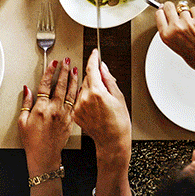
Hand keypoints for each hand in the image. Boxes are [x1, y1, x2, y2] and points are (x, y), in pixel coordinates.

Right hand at [19, 57, 78, 175]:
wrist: (44, 155)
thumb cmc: (32, 141)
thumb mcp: (22, 121)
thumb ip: (25, 103)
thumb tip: (27, 90)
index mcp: (41, 108)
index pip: (46, 85)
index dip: (50, 72)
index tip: (53, 63)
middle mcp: (54, 109)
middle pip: (60, 85)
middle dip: (63, 71)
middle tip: (66, 61)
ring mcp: (64, 114)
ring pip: (70, 93)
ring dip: (73, 80)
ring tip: (74, 70)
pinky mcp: (70, 120)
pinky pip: (75, 103)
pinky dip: (78, 93)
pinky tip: (80, 87)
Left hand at [72, 49, 129, 166]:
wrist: (112, 142)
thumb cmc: (119, 123)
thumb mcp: (118, 97)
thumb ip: (108, 79)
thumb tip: (102, 67)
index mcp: (97, 92)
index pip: (91, 68)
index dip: (93, 58)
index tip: (94, 53)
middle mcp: (84, 98)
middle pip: (86, 78)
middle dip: (94, 78)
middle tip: (105, 88)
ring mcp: (78, 107)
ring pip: (82, 89)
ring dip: (89, 90)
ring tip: (100, 102)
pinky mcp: (75, 114)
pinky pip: (78, 100)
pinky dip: (85, 100)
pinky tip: (94, 109)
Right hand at [155, 2, 194, 89]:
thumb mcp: (175, 46)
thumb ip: (170, 31)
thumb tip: (168, 18)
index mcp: (167, 36)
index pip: (159, 14)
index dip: (163, 11)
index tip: (165, 10)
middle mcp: (176, 28)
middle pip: (169, 6)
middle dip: (172, 8)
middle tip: (176, 12)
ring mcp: (188, 23)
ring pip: (184, 9)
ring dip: (187, 15)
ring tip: (192, 26)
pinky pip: (194, 10)